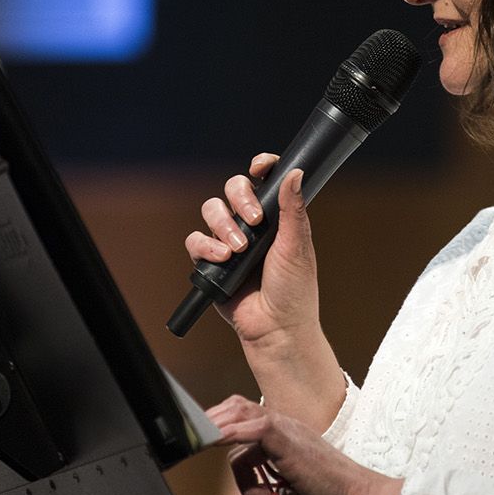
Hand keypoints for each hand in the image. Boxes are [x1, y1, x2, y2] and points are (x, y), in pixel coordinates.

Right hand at [184, 154, 319, 348]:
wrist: (275, 327)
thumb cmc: (294, 290)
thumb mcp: (297, 245)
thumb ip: (293, 209)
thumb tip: (296, 173)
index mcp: (275, 217)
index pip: (263, 180)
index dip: (259, 167)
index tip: (259, 168)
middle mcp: (251, 225)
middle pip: (232, 188)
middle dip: (239, 198)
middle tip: (254, 220)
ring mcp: (230, 241)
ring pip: (211, 211)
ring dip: (223, 225)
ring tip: (238, 249)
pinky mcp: (210, 261)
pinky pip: (196, 241)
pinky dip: (206, 247)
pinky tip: (222, 259)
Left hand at [206, 395, 401, 494]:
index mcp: (283, 437)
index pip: (242, 416)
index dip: (218, 422)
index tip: (196, 438)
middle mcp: (284, 426)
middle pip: (235, 408)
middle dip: (210, 422)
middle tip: (189, 441)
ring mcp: (287, 429)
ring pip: (239, 421)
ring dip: (221, 439)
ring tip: (216, 460)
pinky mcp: (289, 439)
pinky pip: (255, 427)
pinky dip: (232, 432)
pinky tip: (215, 440)